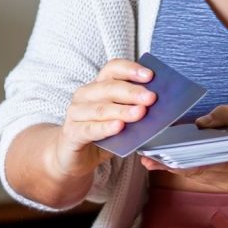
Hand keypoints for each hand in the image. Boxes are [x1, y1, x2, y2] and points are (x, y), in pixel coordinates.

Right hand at [53, 59, 157, 177]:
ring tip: (140, 113)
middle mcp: (84, 95)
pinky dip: (105, 128)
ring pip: (101, 108)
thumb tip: (156, 107)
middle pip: (109, 88)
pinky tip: (119, 127)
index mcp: (98, 86)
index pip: (113, 69)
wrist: (73, 157)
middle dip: (132, 92)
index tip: (150, 76)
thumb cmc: (100, 135)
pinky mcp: (72, 133)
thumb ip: (133, 111)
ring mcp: (76, 113)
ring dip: (122, 110)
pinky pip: (90, 129)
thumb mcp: (119, 120)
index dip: (130, 70)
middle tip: (151, 98)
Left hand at [140, 105, 227, 190]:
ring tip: (151, 161)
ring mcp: (227, 183)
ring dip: (173, 169)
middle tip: (146, 160)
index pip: (202, 162)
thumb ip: (226, 115)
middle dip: (168, 166)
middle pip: (193, 172)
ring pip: (195, 177)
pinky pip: (202, 177)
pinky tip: (170, 163)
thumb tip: (200, 123)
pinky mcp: (225, 184)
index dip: (178, 160)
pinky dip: (186, 170)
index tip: (160, 154)